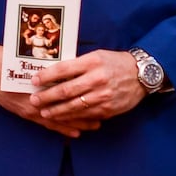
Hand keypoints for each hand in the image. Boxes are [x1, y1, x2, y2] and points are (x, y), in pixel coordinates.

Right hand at [0, 41, 100, 137]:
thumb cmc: (9, 61)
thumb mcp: (32, 61)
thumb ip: (50, 68)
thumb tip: (71, 66)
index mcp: (42, 82)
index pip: (68, 92)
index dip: (85, 97)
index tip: (100, 98)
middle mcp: (38, 97)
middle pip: (67, 107)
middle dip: (85, 112)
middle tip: (102, 116)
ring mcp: (31, 107)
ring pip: (60, 118)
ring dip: (77, 122)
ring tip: (93, 126)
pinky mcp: (25, 112)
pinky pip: (47, 124)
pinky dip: (62, 128)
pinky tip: (74, 133)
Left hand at [29, 49, 145, 123]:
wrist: (141, 74)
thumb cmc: (115, 63)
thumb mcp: (96, 56)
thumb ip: (77, 65)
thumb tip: (54, 73)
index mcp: (92, 62)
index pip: (63, 69)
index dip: (46, 76)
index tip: (34, 80)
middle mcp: (96, 79)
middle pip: (66, 90)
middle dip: (46, 97)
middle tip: (33, 100)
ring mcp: (102, 96)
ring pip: (74, 106)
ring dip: (56, 111)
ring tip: (44, 112)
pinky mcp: (108, 109)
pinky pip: (86, 115)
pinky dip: (72, 118)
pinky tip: (62, 119)